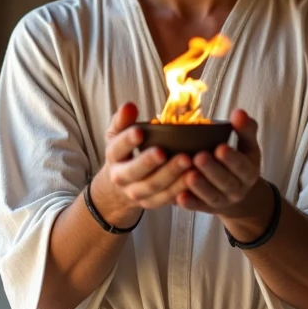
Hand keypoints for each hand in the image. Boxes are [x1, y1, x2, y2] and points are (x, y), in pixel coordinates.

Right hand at [92, 103, 194, 225]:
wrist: (120, 187)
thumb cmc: (125, 153)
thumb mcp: (117, 135)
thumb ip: (123, 120)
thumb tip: (129, 106)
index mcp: (113, 157)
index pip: (117, 149)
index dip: (127, 141)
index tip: (139, 131)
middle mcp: (122, 178)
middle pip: (134, 172)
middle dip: (149, 162)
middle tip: (163, 151)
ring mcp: (137, 193)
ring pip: (153, 186)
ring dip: (171, 175)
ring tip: (188, 161)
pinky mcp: (152, 202)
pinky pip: (167, 198)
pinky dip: (180, 189)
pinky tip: (194, 177)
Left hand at [175, 109, 263, 217]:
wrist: (237, 192)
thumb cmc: (239, 161)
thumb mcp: (247, 146)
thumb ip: (245, 129)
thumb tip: (239, 113)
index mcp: (248, 171)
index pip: (242, 166)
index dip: (232, 159)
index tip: (220, 147)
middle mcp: (237, 189)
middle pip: (226, 182)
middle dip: (213, 170)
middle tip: (199, 157)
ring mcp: (222, 200)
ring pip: (212, 196)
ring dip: (200, 187)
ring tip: (188, 175)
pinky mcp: (207, 208)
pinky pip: (198, 207)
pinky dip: (190, 203)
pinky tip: (179, 197)